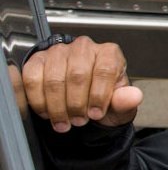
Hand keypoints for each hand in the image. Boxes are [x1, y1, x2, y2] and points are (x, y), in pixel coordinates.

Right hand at [21, 36, 142, 132]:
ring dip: (57, 106)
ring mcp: (58, 52)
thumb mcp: (118, 105)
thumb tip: (133, 97)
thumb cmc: (102, 99)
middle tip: (79, 121)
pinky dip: (39, 101)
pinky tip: (48, 113)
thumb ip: (126, 101)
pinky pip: (32, 80)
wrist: (81, 99)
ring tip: (64, 122)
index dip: (99, 96)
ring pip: (54, 79)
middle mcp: (84, 48)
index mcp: (109, 53)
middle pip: (77, 75)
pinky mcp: (37, 61)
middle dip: (76, 104)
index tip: (96, 114)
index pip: (105, 70)